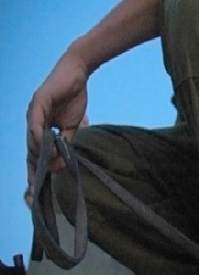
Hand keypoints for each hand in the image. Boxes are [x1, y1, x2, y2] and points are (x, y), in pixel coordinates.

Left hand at [26, 52, 88, 191]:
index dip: (37, 169)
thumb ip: (66, 141)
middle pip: (30, 150)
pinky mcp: (38, 102)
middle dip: (32, 169)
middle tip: (35, 186)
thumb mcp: (72, 126)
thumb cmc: (74, 97)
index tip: (38, 187)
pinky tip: (42, 147)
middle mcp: (34, 122)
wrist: (77, 74)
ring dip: (39, 155)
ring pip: (32, 139)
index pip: (37, 153)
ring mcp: (34, 112)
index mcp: (42, 128)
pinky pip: (36, 122)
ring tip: (48, 167)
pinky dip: (37, 135)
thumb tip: (63, 160)